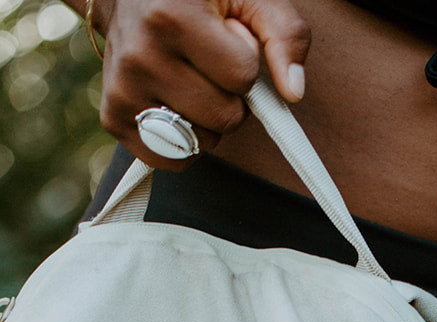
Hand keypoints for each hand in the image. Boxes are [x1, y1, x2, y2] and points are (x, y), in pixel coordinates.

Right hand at [92, 0, 310, 167]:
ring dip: (209, 120)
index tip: (225, 37)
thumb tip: (294, 92)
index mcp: (171, 18)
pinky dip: (186, 142)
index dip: (246, 61)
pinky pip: (173, 160)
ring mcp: (123, 91)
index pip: (243, 77)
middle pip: (225, 117)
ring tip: (189, 77)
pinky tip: (175, 103)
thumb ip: (285, 35)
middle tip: (206, 61)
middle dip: (229, 95)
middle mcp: (140, 56)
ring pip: (202, 142)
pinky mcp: (114, 119)